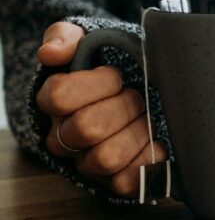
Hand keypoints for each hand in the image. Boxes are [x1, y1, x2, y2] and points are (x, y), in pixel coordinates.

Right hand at [35, 21, 167, 196]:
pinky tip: (158, 143)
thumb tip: (51, 53)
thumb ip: (65, 37)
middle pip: (86, 128)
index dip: (96, 83)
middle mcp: (64, 137)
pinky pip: (126, 182)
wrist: (136, 91)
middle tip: (138, 96)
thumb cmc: (109, 67)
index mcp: (53, 102)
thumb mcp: (86, 41)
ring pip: (106, 158)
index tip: (117, 75)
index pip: (60, 96)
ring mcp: (87, 161)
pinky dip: (148, 161)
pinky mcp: (114, 180)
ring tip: (147, 118)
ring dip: (137, 133)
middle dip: (124, 106)